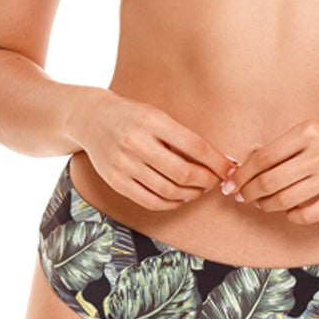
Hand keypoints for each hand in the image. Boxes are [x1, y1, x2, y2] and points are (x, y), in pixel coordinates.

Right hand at [74, 90, 232, 211]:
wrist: (90, 118)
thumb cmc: (132, 116)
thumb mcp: (157, 115)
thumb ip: (182, 136)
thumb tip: (218, 161)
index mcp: (152, 121)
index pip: (195, 146)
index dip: (217, 161)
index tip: (229, 168)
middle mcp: (137, 142)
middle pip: (184, 173)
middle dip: (208, 181)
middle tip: (216, 181)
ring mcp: (124, 164)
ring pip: (169, 190)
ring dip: (192, 194)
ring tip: (200, 189)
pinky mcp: (115, 182)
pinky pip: (150, 201)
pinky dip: (171, 203)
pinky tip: (181, 197)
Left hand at [222, 114, 318, 224]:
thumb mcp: (314, 127)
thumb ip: (286, 145)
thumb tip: (248, 165)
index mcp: (307, 132)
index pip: (262, 158)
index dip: (242, 174)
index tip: (232, 182)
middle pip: (269, 181)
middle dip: (249, 192)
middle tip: (243, 196)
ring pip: (285, 200)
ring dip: (267, 205)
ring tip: (263, 204)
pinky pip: (307, 214)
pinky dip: (291, 215)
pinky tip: (289, 210)